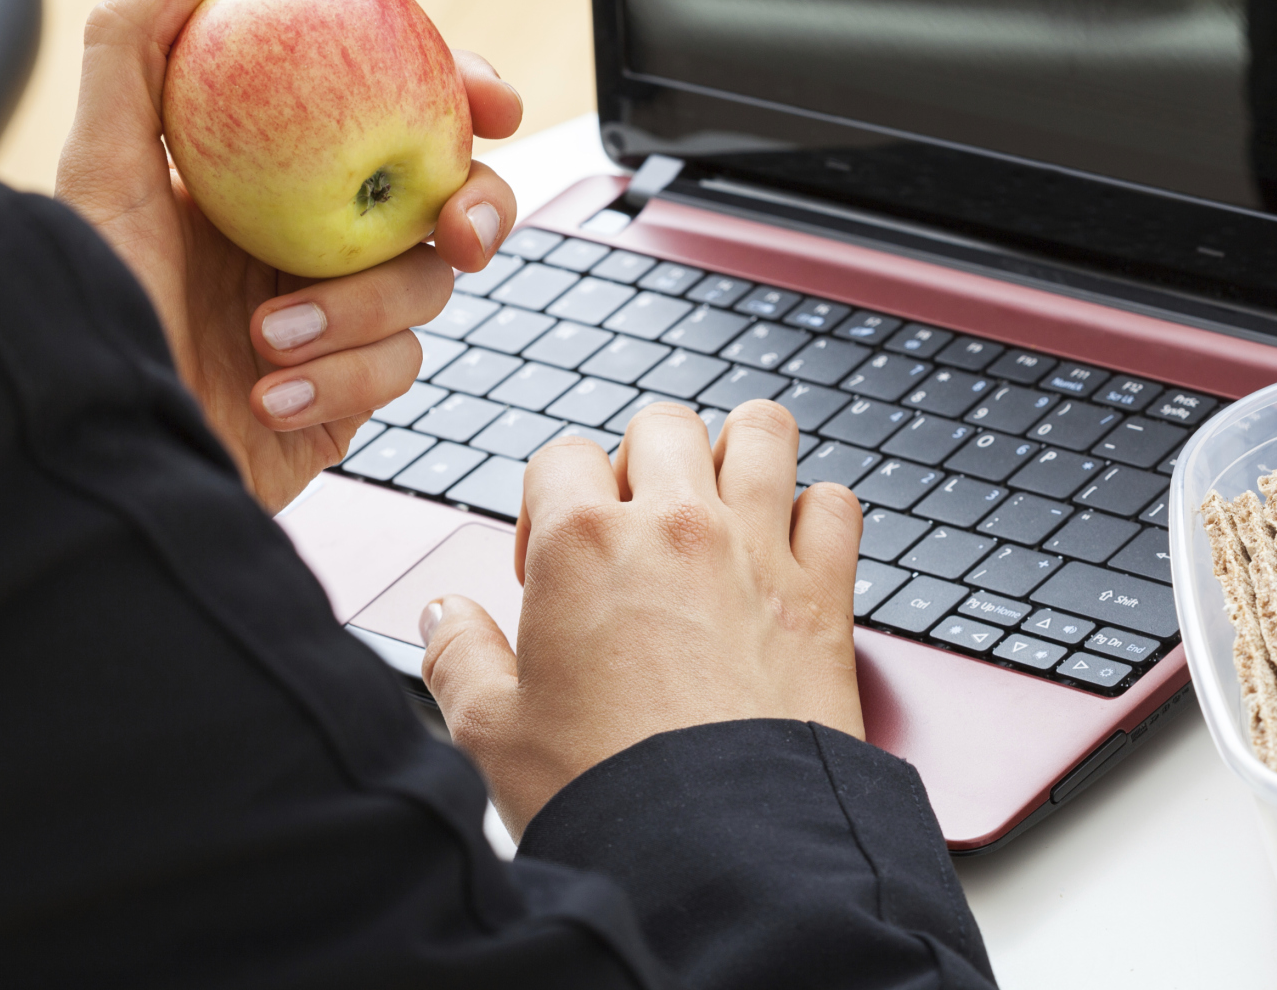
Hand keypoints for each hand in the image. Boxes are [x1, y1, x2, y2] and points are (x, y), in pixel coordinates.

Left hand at [55, 0, 523, 512]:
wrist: (89, 449)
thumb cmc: (83, 311)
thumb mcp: (99, 166)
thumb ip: (139, 42)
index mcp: (274, 175)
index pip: (391, 111)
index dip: (458, 95)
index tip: (491, 100)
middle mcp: (314, 238)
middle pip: (447, 200)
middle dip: (477, 208)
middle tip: (458, 228)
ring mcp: (339, 316)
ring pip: (428, 290)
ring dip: (359, 312)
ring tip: (270, 332)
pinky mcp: (349, 393)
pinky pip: (396, 371)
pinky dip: (341, 377)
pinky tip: (272, 389)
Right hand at [419, 401, 865, 836]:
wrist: (715, 851)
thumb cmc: (604, 794)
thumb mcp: (492, 732)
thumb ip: (458, 657)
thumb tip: (440, 616)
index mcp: (583, 544)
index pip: (561, 457)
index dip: (549, 502)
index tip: (551, 563)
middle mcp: (676, 527)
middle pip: (663, 424)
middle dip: (642, 461)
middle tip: (634, 528)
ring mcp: (759, 551)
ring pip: (762, 431)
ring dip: (741, 453)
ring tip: (722, 500)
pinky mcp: (824, 594)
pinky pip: (836, 505)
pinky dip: (819, 515)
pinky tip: (792, 552)